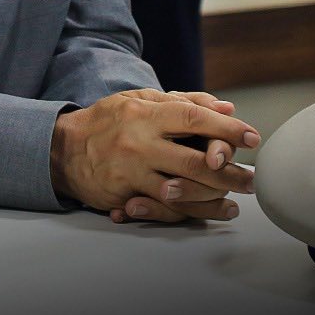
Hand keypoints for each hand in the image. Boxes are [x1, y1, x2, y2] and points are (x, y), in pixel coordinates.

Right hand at [50, 89, 258, 223]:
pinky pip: (164, 209)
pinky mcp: (124, 195)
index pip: (193, 118)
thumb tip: (227, 109)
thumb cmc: (108, 122)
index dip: (227, 129)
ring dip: (217, 199)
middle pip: (196, 162)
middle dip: (232, 174)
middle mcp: (138, 142)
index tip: (252, 137)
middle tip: (253, 179)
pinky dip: (191, 213)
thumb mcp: (139, 101)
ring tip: (236, 200)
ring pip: (185, 191)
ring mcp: (131, 171)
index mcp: (144, 114)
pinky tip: (211, 212)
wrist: (62, 149)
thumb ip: (183, 102)